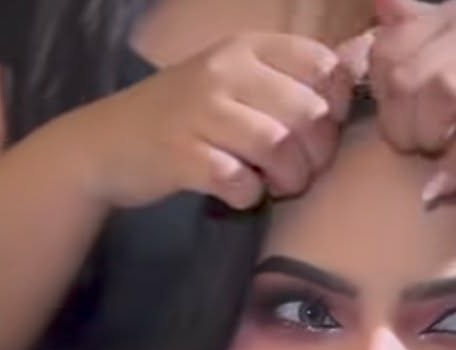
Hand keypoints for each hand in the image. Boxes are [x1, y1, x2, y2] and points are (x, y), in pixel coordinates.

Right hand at [66, 31, 354, 209]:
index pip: (324, 67)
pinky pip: (237, 178)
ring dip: (288, 179)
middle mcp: (226, 70)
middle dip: (316, 156)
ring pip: (277, 145)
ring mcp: (200, 110)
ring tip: (275, 187)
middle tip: (298, 174)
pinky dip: (249, 195)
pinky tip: (241, 194)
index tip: (319, 133)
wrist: (109, 144)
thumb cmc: (186, 119)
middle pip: (307, 114)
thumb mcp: (236, 84)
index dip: (336, 108)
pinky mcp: (180, 153)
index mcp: (249, 48)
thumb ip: (285, 86)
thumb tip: (346, 101)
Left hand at [369, 0, 455, 200]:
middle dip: (398, 121)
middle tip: (415, 148)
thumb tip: (382, 7)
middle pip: (407, 71)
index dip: (379, 88)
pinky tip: (442, 190)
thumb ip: (440, 23)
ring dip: (426, 137)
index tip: (396, 116)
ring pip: (441, 93)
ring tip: (433, 158)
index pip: (391, 40)